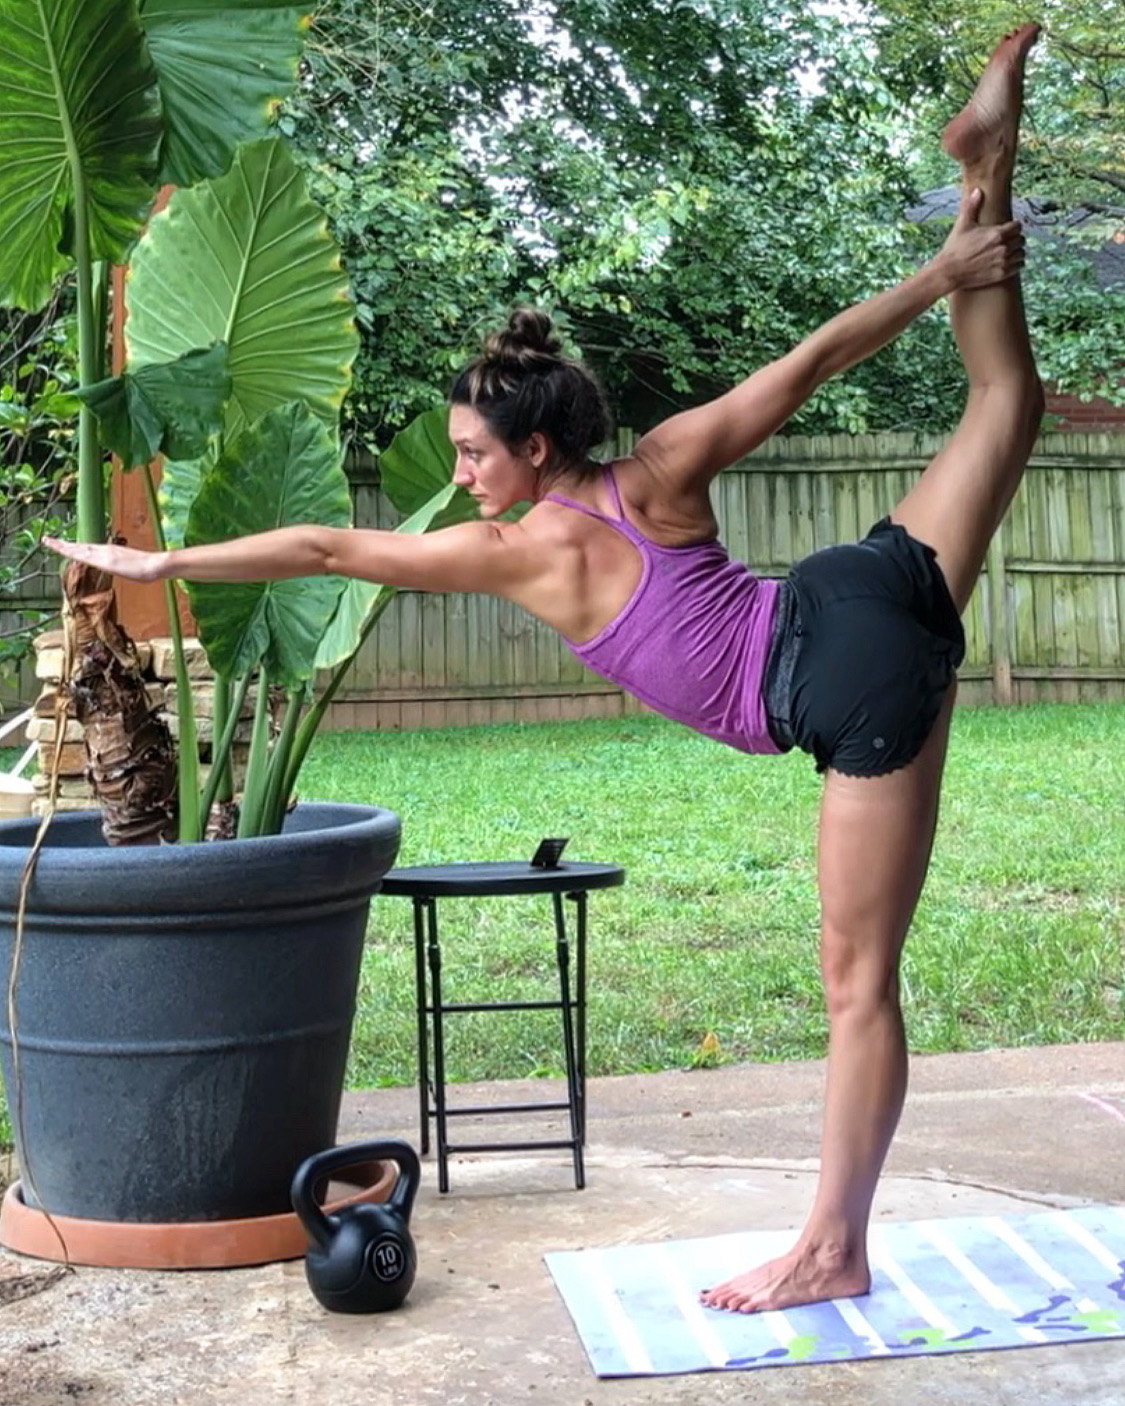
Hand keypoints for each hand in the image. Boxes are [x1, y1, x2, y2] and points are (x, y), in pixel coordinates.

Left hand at [43, 536, 168, 582]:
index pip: (88, 549)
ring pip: (79, 549)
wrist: (156, 565)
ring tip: (49, 543)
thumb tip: (131, 568)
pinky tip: (63, 550)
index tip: (63, 546)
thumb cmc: (150, 568)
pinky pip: (85, 556)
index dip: (74, 547)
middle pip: (80, 547)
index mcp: (111, 551)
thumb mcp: (134, 567)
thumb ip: (127, 566)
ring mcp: (105, 554)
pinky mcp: (106, 560)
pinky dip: (73, 552)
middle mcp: (105, 550)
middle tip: (47, 540)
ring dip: (63, 547)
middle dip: (63, 545)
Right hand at [935, 188, 1025, 289]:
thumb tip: (977, 190)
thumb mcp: (963, 225)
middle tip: (1009, 241)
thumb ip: (972, 206)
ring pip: (1022, 253)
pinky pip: (1019, 267)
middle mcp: (1003, 247)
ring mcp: (1003, 261)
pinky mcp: (1001, 274)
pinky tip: (1010, 262)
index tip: (1010, 229)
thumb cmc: (955, 248)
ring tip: (1011, 252)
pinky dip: (1017, 264)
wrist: (949, 271)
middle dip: (1016, 239)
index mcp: (997, 233)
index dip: (1014, 227)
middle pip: (1021, 240)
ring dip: (1017, 252)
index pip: (1018, 226)